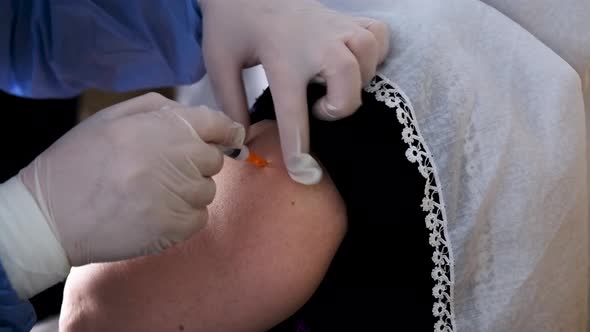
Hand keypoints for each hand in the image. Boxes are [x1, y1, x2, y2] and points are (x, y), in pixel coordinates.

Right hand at [19, 93, 244, 265]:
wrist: (50, 217)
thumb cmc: (79, 162)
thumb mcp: (110, 118)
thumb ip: (159, 109)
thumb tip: (204, 115)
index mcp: (158, 127)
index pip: (215, 123)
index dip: (226, 130)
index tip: (229, 136)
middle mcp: (172, 158)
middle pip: (213, 159)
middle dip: (198, 162)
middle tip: (167, 168)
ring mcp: (174, 195)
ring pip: (207, 190)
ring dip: (190, 190)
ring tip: (154, 192)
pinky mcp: (172, 228)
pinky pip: (200, 217)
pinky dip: (185, 216)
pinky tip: (157, 212)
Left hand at [200, 0, 389, 184]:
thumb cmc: (233, 23)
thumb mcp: (219, 62)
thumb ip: (230, 103)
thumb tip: (241, 142)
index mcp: (281, 55)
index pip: (293, 109)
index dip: (298, 146)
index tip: (302, 172)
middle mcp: (315, 40)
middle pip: (348, 79)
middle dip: (339, 106)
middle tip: (317, 108)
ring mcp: (335, 25)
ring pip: (368, 55)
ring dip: (358, 79)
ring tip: (335, 85)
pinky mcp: (347, 17)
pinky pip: (378, 33)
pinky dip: (374, 52)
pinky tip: (354, 62)